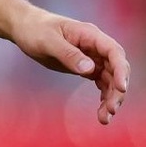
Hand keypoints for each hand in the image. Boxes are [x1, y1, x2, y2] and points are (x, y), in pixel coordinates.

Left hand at [12, 7, 129, 124]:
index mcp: (89, 34)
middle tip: (111, 110)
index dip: (121, 70)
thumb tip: (90, 69)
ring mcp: (92, 56)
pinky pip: (101, 82)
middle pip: (116, 68)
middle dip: (117, 90)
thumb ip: (68, 54)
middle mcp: (95, 46)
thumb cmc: (35, 30)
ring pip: (111, 79)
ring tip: (104, 118)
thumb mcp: (47, 41)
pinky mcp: (85, 66)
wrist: (24, 28)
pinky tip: (102, 110)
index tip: (121, 88)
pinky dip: (104, 96)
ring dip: (111, 97)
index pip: (114, 52)